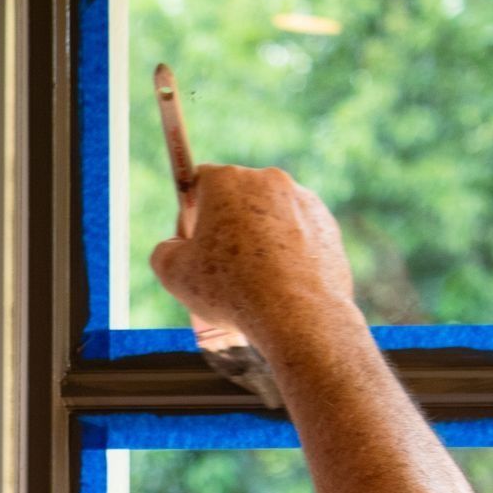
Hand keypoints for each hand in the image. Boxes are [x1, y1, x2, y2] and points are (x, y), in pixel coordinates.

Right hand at [149, 164, 355, 343]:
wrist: (297, 313)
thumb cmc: (231, 289)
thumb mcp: (174, 274)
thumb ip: (165, 251)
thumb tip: (174, 247)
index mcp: (226, 181)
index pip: (199, 183)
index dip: (190, 213)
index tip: (192, 243)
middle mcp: (267, 179)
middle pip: (236, 199)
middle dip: (226, 227)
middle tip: (221, 267)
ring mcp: (302, 200)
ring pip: (269, 217)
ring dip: (258, 241)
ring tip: (253, 281)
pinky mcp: (327, 224)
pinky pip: (297, 234)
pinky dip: (287, 253)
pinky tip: (279, 283)